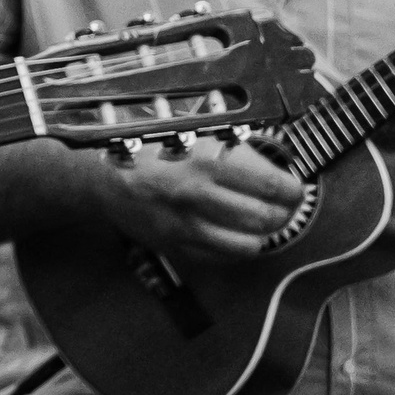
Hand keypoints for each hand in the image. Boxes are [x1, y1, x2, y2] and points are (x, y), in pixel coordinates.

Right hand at [90, 134, 304, 261]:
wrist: (100, 178)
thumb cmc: (148, 151)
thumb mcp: (188, 136)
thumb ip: (230, 149)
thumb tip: (273, 165)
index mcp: (204, 162)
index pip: (270, 185)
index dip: (291, 190)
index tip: (294, 189)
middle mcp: (198, 197)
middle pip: (265, 218)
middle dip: (283, 214)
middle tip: (283, 208)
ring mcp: (186, 226)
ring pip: (249, 245)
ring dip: (261, 235)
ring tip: (259, 223)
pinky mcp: (176, 247)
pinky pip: (223, 258)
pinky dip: (235, 249)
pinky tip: (233, 234)